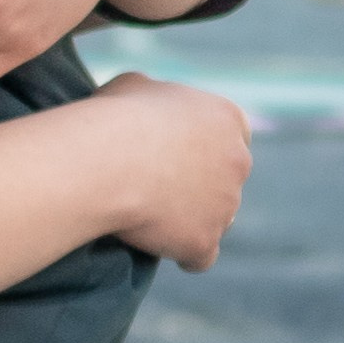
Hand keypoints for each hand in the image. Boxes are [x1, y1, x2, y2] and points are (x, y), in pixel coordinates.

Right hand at [83, 73, 249, 268]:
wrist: (105, 163)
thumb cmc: (114, 118)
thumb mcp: (133, 85)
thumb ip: (154, 97)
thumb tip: (144, 102)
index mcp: (226, 118)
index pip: (234, 135)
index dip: (206, 146)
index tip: (179, 154)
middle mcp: (237, 161)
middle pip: (228, 179)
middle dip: (203, 184)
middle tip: (159, 186)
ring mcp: (226, 205)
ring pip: (218, 218)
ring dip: (194, 219)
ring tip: (152, 218)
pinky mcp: (205, 240)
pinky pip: (202, 256)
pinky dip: (186, 254)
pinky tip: (164, 248)